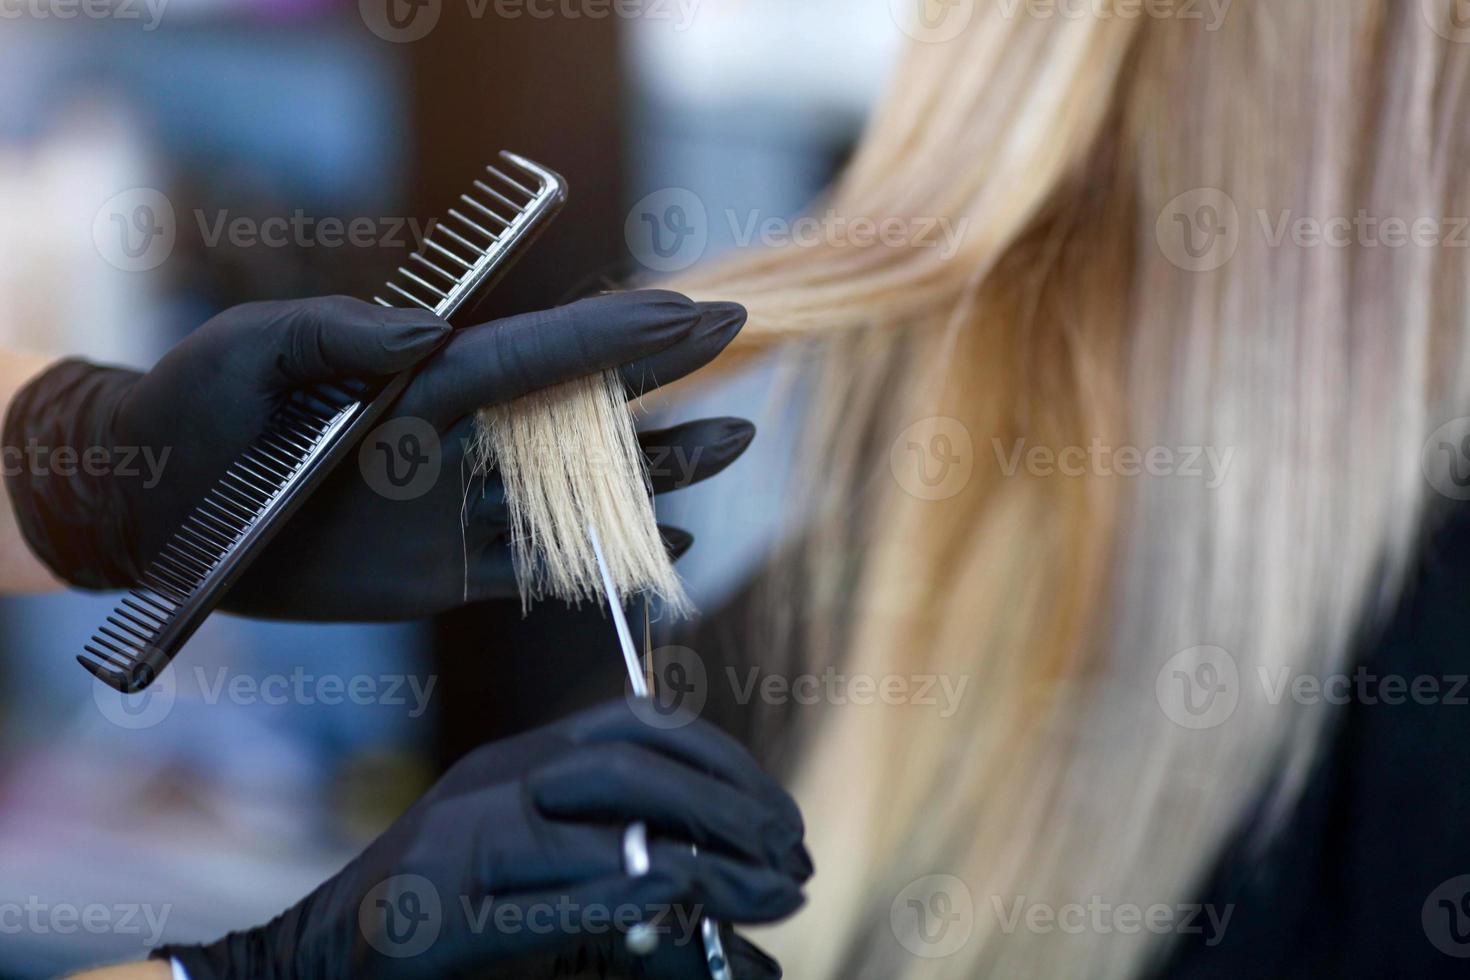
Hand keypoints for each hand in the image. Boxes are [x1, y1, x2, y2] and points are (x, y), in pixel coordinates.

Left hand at [3, 291, 749, 617]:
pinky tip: (673, 546)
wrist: (158, 510)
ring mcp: (456, 506)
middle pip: (583, 407)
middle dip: (662, 375)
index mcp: (423, 381)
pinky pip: (540, 570)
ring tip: (735, 441)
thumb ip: (332, 333)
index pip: (539, 354)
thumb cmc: (195, 411)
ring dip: (660, 469)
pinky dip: (606, 562)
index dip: (618, 335)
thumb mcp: (250, 353)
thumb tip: (424, 334)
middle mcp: (456, 438)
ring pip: (582, 491)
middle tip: (737, 340)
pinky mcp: (444, 573)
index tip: (693, 310)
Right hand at [153, 700, 809, 978]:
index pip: (634, 726)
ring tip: (766, 886)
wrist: (313, 966)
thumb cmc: (434, 925)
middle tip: (792, 857)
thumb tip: (710, 863)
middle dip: (731, 801)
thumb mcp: (524, 869)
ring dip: (704, 845)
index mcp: (512, 761)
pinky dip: (629, 893)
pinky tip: (685, 906)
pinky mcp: (440, 910)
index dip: (720, 762)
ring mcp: (461, 839)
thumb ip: (599, 851)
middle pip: (632, 758)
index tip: (777, 814)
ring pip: (601, 807)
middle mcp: (491, 782)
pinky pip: (553, 890)